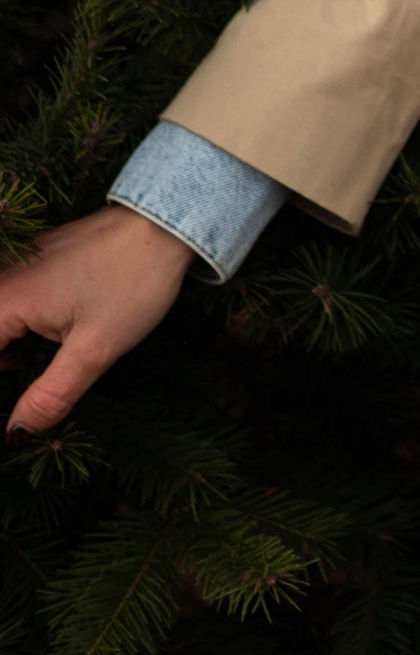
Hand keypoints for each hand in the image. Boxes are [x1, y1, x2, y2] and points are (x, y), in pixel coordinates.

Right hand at [0, 206, 196, 435]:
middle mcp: (5, 275)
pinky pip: (11, 298)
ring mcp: (20, 262)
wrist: (168, 221)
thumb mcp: (96, 349)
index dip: (0, 381)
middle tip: (27, 398)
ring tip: (23, 373)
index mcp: (8, 298)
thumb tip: (15, 432)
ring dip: (8, 348)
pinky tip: (36, 344)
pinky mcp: (39, 258)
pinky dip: (15, 327)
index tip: (13, 416)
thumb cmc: (134, 282)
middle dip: (5, 363)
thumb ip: (51, 394)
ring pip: (0, 315)